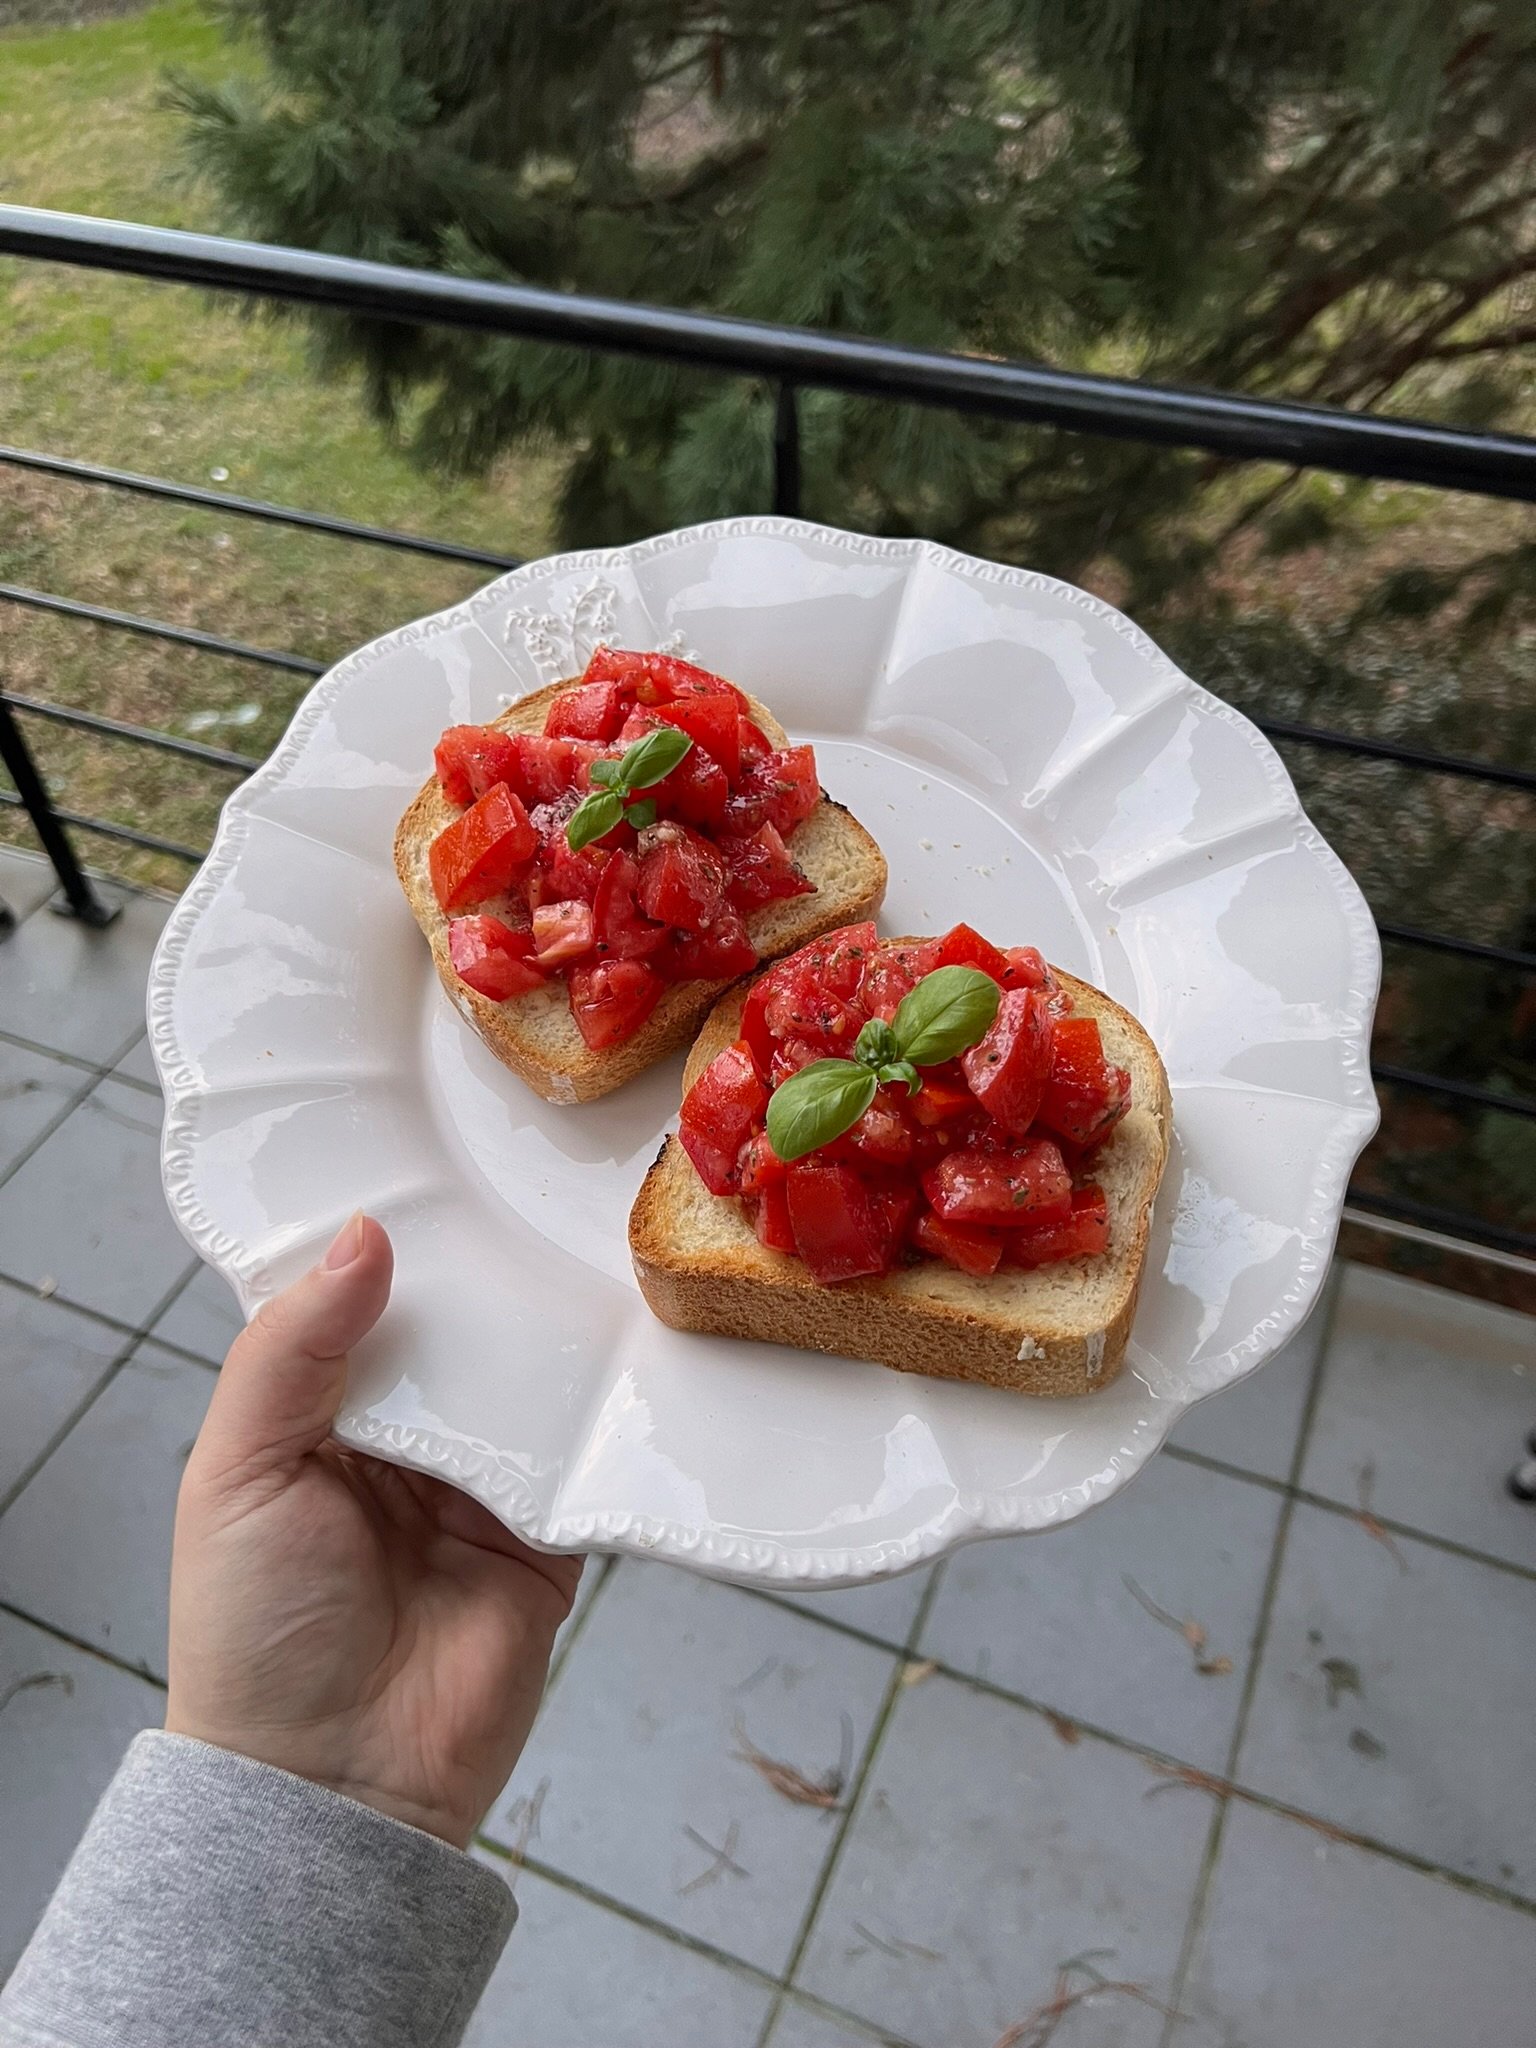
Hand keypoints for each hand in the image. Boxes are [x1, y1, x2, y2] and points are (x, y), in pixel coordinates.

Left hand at [165, 1215, 580, 1847]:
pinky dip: (603, 1424)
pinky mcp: (548, 1537)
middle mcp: (404, 1443)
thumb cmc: (256, 1635)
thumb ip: (289, 1353)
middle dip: (488, 1283)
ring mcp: (481, 1488)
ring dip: (550, 1341)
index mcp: (320, 1419)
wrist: (336, 1785)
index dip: (395, 1248)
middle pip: (457, 1338)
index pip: (363, 1310)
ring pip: (526, 1386)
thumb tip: (364, 1236)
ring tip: (587, 1257)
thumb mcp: (236, 1473)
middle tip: (533, 1196)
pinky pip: (584, 1462)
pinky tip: (628, 1359)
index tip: (439, 1170)